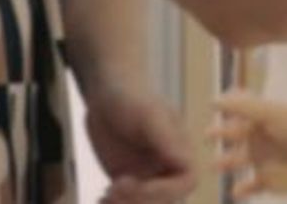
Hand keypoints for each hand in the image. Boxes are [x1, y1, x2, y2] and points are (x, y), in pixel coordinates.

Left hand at [84, 86, 194, 203]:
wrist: (105, 94)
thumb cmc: (132, 97)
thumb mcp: (150, 114)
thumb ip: (167, 138)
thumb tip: (186, 161)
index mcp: (181, 150)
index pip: (186, 182)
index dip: (164, 191)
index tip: (136, 184)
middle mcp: (167, 166)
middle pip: (163, 200)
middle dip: (138, 200)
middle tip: (112, 189)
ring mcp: (147, 176)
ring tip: (103, 197)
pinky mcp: (126, 182)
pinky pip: (125, 202)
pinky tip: (99, 199)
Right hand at [209, 92, 286, 199]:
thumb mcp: (272, 112)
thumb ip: (242, 107)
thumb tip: (213, 100)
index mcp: (267, 115)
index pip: (244, 108)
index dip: (230, 106)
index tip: (213, 104)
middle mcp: (264, 135)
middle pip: (237, 133)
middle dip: (222, 134)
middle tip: (206, 135)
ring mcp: (266, 158)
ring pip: (239, 160)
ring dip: (226, 162)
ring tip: (214, 166)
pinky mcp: (270, 181)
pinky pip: (251, 186)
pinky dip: (242, 189)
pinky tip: (235, 191)